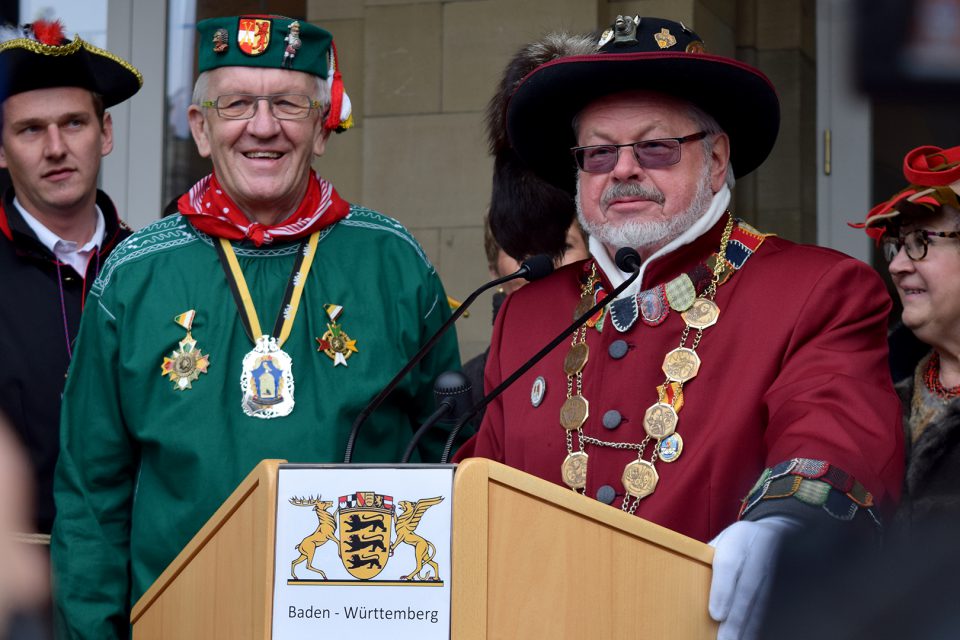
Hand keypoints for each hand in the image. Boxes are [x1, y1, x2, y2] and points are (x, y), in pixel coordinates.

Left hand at [708, 516, 798, 639]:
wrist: (775, 533)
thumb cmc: (738, 542)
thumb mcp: (721, 541)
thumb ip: (706, 560)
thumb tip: (688, 586)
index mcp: (739, 537)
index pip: (729, 565)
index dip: (723, 591)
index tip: (716, 615)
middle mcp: (761, 552)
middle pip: (748, 590)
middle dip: (736, 619)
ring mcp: (776, 569)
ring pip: (762, 603)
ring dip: (749, 627)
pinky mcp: (784, 584)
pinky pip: (771, 607)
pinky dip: (760, 625)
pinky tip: (749, 636)